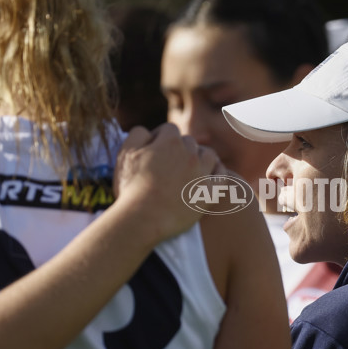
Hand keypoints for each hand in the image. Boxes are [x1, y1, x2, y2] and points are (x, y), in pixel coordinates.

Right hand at [114, 123, 222, 241]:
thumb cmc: (132, 187)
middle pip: (189, 142)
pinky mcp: (210, 192)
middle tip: (170, 163)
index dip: (161, 138)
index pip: (169, 130)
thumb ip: (137, 134)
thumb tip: (148, 131)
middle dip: (180, 149)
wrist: (144, 218)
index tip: (155, 149)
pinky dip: (218, 171)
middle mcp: (190, 153)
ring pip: (208, 155)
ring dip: (202, 157)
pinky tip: (211, 176)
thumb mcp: (125, 153)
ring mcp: (202, 172)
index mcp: (170, 141)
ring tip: (193, 167)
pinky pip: (222, 175)